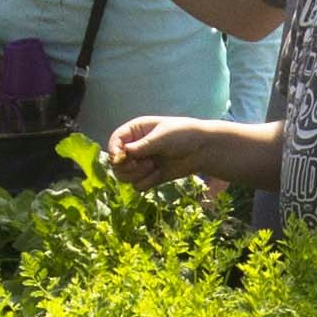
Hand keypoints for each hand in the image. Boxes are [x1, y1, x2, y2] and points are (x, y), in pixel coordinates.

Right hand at [101, 115, 222, 187]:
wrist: (202, 150)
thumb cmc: (183, 135)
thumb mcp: (162, 137)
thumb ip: (141, 146)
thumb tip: (122, 154)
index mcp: (135, 131)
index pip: (115, 141)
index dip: (114, 151)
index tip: (121, 157)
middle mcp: (135, 147)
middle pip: (116, 162)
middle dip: (127, 166)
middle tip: (146, 163)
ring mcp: (141, 163)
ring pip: (124, 176)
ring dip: (137, 174)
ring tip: (153, 167)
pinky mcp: (148, 176)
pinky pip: (137, 185)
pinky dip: (147, 181)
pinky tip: (159, 174)